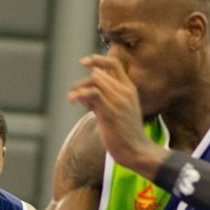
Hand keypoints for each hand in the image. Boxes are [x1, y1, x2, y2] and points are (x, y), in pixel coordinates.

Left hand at [67, 54, 158, 171]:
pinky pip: (92, 93)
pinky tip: (73, 100)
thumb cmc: (125, 134)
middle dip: (83, 82)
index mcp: (129, 89)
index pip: (114, 64)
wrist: (137, 150)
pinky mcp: (110, 111)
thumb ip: (102, 100)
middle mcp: (125, 91)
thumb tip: (82, 94)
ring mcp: (118, 100)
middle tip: (75, 95)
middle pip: (98, 73)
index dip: (98, 59)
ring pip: (95, 80)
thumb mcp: (116, 111)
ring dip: (79, 88)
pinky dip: (80, 94)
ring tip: (71, 99)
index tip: (83, 62)